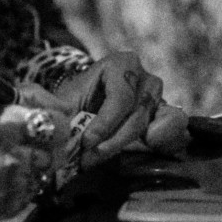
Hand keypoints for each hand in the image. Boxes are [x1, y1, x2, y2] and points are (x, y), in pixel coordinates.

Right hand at [0, 100, 69, 220]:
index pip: (59, 124)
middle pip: (57, 150)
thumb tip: (55, 108)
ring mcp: (12, 187)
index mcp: (9, 125)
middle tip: (29, 139)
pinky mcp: (7, 207)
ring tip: (8, 157)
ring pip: (46, 173)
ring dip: (35, 164)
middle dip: (47, 143)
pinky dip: (22, 183)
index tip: (50, 119)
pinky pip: (30, 192)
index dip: (56, 119)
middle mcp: (15, 158)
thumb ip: (21, 108)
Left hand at [43, 51, 188, 168]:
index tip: (87, 143)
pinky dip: (164, 143)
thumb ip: (58, 108)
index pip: (120, 98)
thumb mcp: (67, 99)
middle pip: (136, 115)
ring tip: (100, 157)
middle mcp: (145, 77)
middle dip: (111, 140)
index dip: (105, 124)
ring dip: (127, 145)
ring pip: (150, 127)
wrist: (90, 103)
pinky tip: (145, 151)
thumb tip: (45, 119)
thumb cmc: (78, 99)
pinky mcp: (167, 117)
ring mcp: (159, 97)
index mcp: (123, 63)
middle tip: (87, 158)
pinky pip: (175, 131)